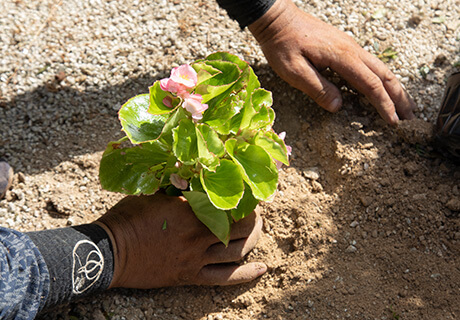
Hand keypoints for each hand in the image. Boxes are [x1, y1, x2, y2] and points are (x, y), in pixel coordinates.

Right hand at [95, 193, 265, 288]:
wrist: (109, 252)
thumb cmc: (127, 218)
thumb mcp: (151, 193)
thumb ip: (175, 186)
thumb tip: (192, 173)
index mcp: (188, 212)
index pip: (225, 203)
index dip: (241, 198)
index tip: (248, 191)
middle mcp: (196, 236)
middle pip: (238, 228)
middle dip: (252, 219)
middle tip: (256, 211)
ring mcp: (195, 258)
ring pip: (236, 252)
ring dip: (252, 241)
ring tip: (258, 232)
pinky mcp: (189, 276)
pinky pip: (223, 278)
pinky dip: (245, 275)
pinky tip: (262, 269)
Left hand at [249, 0, 415, 124]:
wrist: (278, 20)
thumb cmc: (283, 45)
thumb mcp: (294, 71)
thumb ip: (317, 88)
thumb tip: (339, 107)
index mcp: (342, 57)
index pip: (371, 85)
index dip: (383, 105)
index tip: (393, 123)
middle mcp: (352, 50)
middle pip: (385, 75)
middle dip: (400, 98)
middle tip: (411, 119)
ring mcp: (350, 47)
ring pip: (381, 69)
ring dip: (395, 88)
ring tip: (406, 107)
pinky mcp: (344, 48)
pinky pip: (371, 65)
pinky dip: (383, 80)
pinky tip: (383, 89)